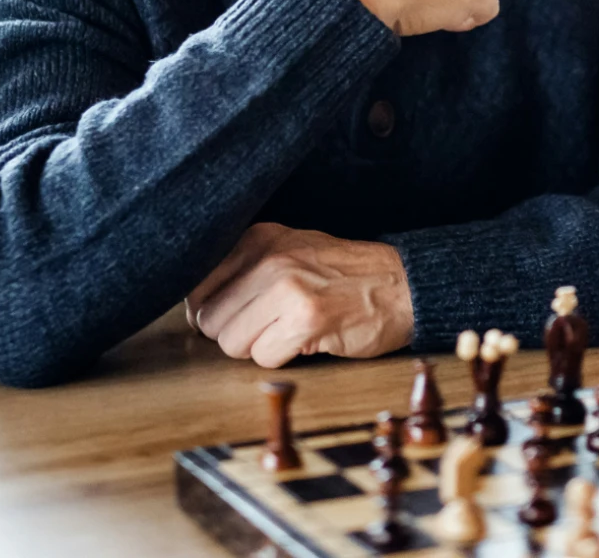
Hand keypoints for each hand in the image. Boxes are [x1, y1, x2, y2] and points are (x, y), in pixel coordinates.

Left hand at [185, 223, 414, 367]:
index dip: (212, 311)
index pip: (196, 286)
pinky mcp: (306, 321)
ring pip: (231, 342)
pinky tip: (307, 341)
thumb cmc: (343, 275)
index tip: (238, 315)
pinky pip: (263, 358)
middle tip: (269, 328)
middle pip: (209, 320)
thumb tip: (196, 308)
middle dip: (235, 333)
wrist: (402, 285)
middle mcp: (268, 258)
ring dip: (257, 348)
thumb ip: (244, 268)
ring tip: (288, 332)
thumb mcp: (290, 249)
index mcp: (258, 238)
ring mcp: (286, 288)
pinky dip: (282, 358)